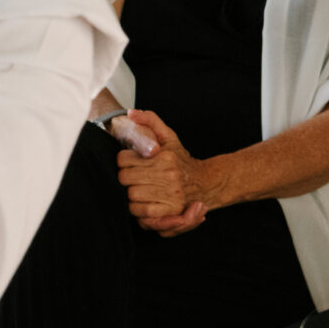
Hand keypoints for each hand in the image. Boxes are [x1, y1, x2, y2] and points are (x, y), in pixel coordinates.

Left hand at [115, 108, 220, 236]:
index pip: (123, 159)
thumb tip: (131, 113)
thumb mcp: (168, 136)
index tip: (131, 162)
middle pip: (125, 179)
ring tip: (138, 188)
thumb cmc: (180, 159)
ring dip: (131, 194)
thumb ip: (149, 120)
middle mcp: (167, 175)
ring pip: (131, 197)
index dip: (124, 160)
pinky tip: (144, 201)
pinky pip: (143, 214)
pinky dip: (139, 210)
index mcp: (163, 157)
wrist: (205, 182)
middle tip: (134, 176)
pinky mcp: (171, 211)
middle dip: (126, 177)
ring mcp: (170, 195)